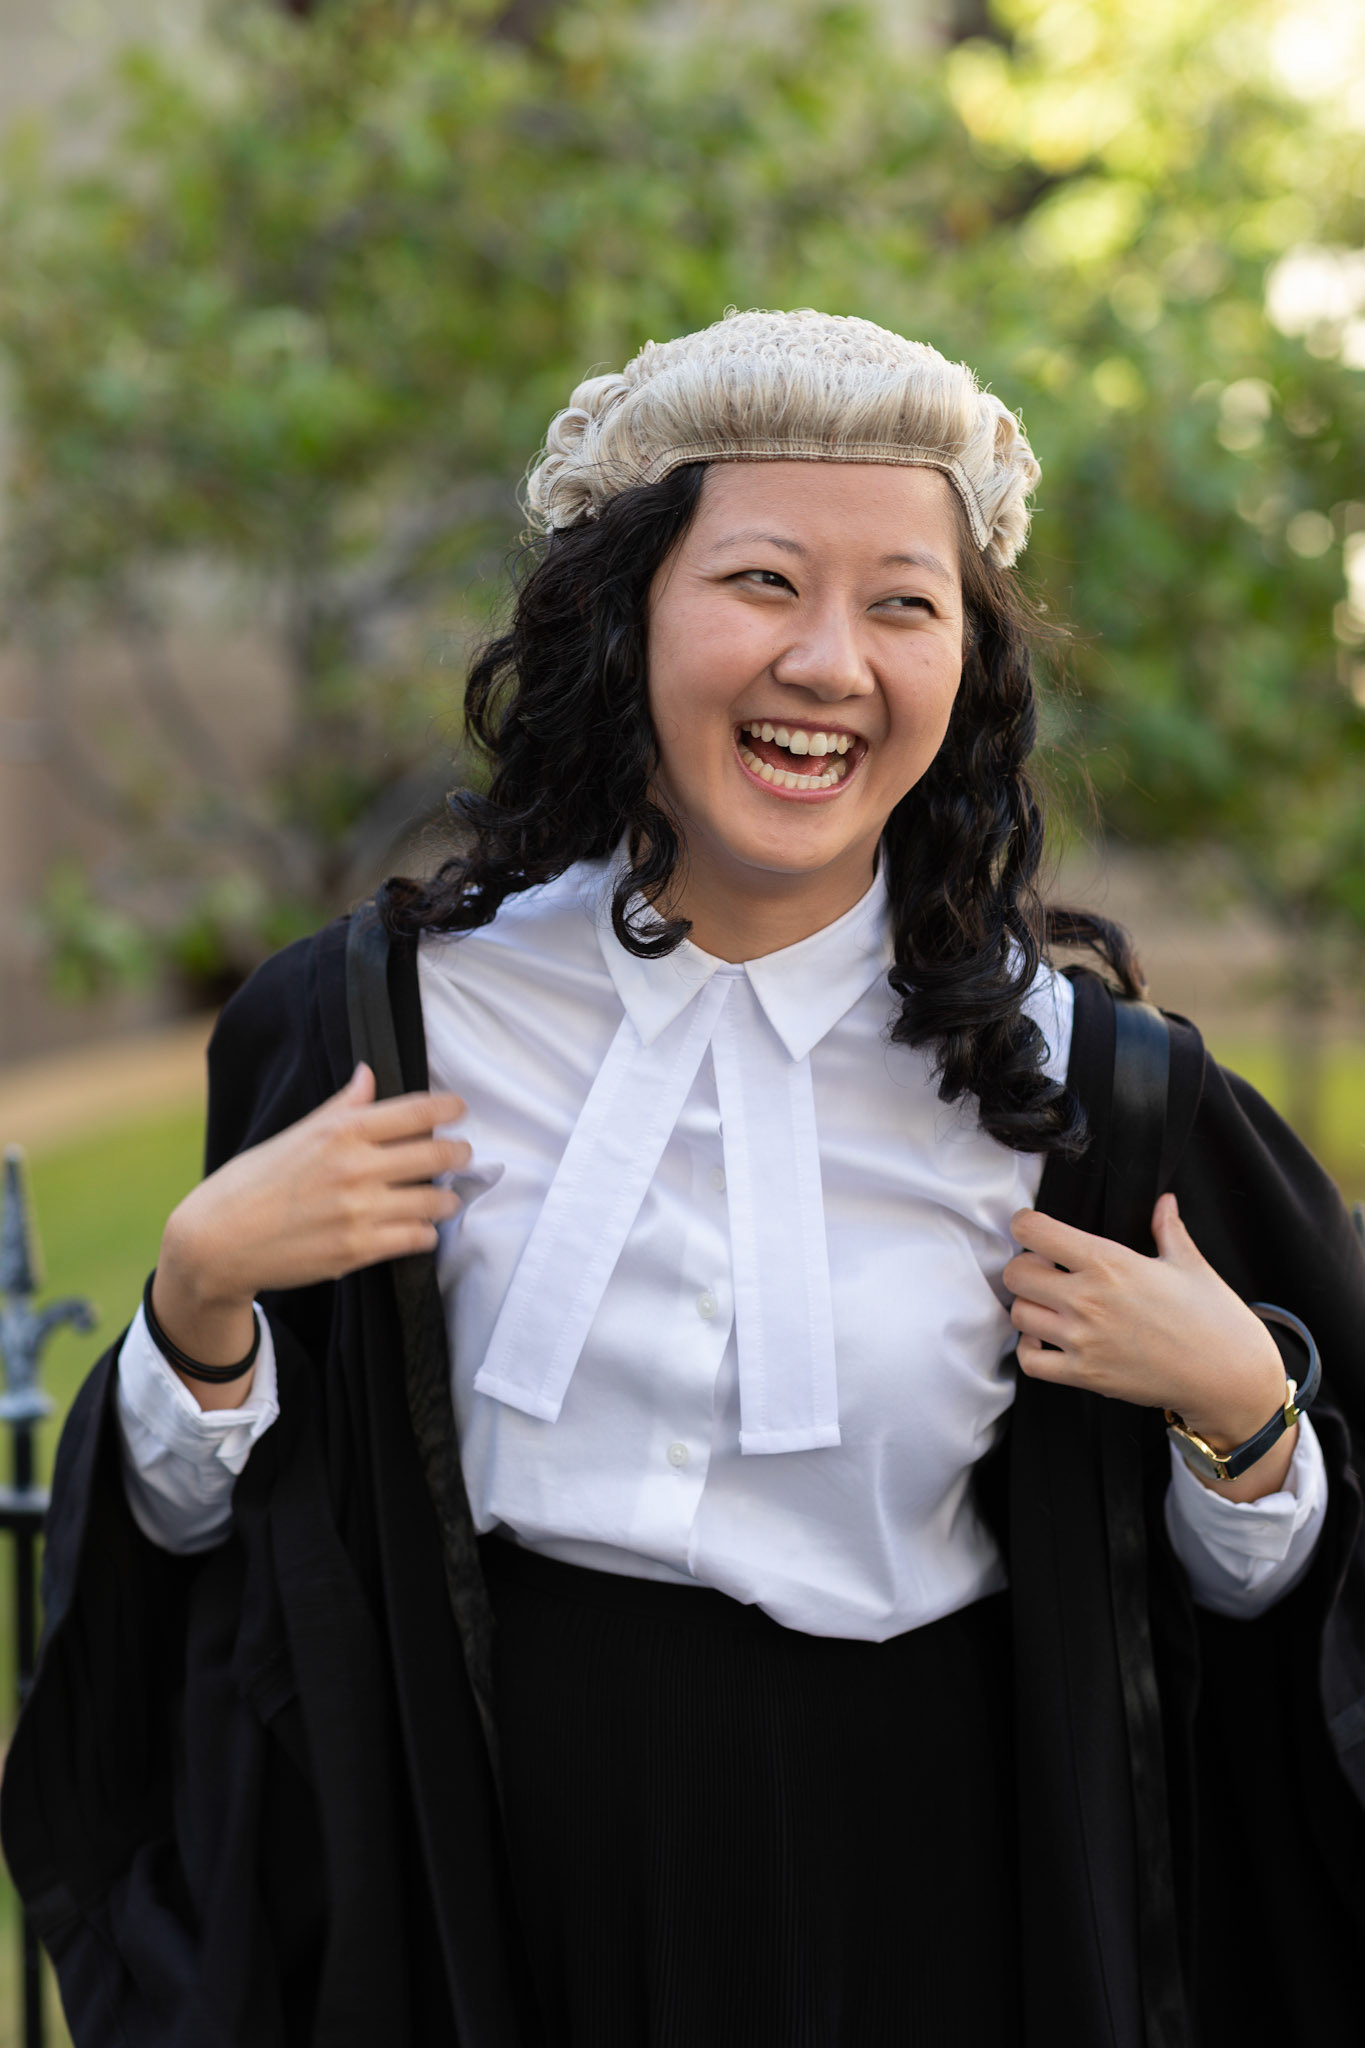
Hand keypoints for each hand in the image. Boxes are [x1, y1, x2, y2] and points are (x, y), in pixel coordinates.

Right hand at [153, 1063, 467, 1406]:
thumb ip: (341, 1107)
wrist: (217, 1242)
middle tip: (462, 1155)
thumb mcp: (295, 1135)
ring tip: (443, 1197)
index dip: (448, 1107)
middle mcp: (355, 1167)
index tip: (460, 1109)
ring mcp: (359, 1211)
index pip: (415, 1110)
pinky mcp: (358, 1250)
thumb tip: (368, 1073)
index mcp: (340, 1131)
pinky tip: (418, 1228)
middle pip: (437, 1154)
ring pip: (435, 1200)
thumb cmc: (252, 1183)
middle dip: (458, 1154)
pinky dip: (425, 1233)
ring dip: (446, 1199)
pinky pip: (417, 1238)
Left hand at [1004, 1193, 1292, 1497]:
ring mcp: (1083, 1340)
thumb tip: (1165, 1202)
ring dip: (1027, 1304)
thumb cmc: (1214, 1318)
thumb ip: (1168, 1229)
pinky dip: (1029, 1348)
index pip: (1035, 1231)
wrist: (1229, 1378)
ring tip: (1048, 1302)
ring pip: (1019, 1314)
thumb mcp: (1190, 1265)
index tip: (1033, 1228)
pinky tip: (1045, 1337)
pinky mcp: (1085, 1375)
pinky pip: (1030, 1360)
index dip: (1025, 1224)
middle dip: (1024, 1264)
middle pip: (1016, 1272)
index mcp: (1110, 1263)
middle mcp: (1088, 1299)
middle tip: (1043, 1267)